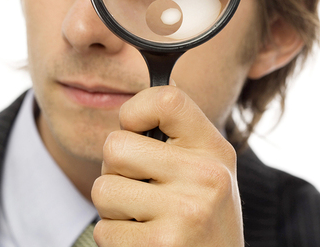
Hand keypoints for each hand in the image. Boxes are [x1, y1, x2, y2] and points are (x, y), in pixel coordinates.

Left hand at [91, 86, 243, 245]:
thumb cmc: (202, 218)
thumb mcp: (205, 172)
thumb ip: (175, 137)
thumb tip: (139, 89)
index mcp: (215, 150)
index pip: (166, 98)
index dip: (134, 111)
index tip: (136, 130)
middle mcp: (207, 177)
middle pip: (115, 146)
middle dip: (116, 172)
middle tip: (142, 191)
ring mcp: (186, 213)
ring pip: (103, 189)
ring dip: (114, 209)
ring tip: (146, 219)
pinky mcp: (162, 246)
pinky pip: (104, 230)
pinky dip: (115, 239)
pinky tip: (146, 242)